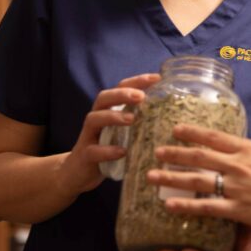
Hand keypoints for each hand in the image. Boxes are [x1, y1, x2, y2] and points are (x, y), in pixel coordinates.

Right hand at [57, 73, 159, 196]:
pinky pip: (94, 150)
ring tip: (132, 119)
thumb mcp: (123, 132)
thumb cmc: (108, 149)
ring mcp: (88, 136)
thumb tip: (172, 114)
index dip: (137, 80)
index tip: (157, 78)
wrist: (78, 173)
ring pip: (95, 119)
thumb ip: (139, 122)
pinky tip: (122, 151)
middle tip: (141, 96)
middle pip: (104, 98)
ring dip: (114, 117)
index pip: (120, 87)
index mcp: (108, 110)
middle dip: (122, 94)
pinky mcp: (84, 155)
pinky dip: (108, 150)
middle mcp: (97, 118)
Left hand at [147, 124, 250, 235]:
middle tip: (155, 152)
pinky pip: (206, 207)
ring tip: (152, 176)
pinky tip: (169, 205)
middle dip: (174, 154)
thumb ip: (248, 153)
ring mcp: (239, 188)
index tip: (174, 129)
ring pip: (197, 180)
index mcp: (249, 148)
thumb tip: (229, 149)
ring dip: (171, 177)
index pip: (213, 136)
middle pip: (199, 156)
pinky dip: (186, 206)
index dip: (191, 131)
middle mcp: (241, 165)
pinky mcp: (239, 210)